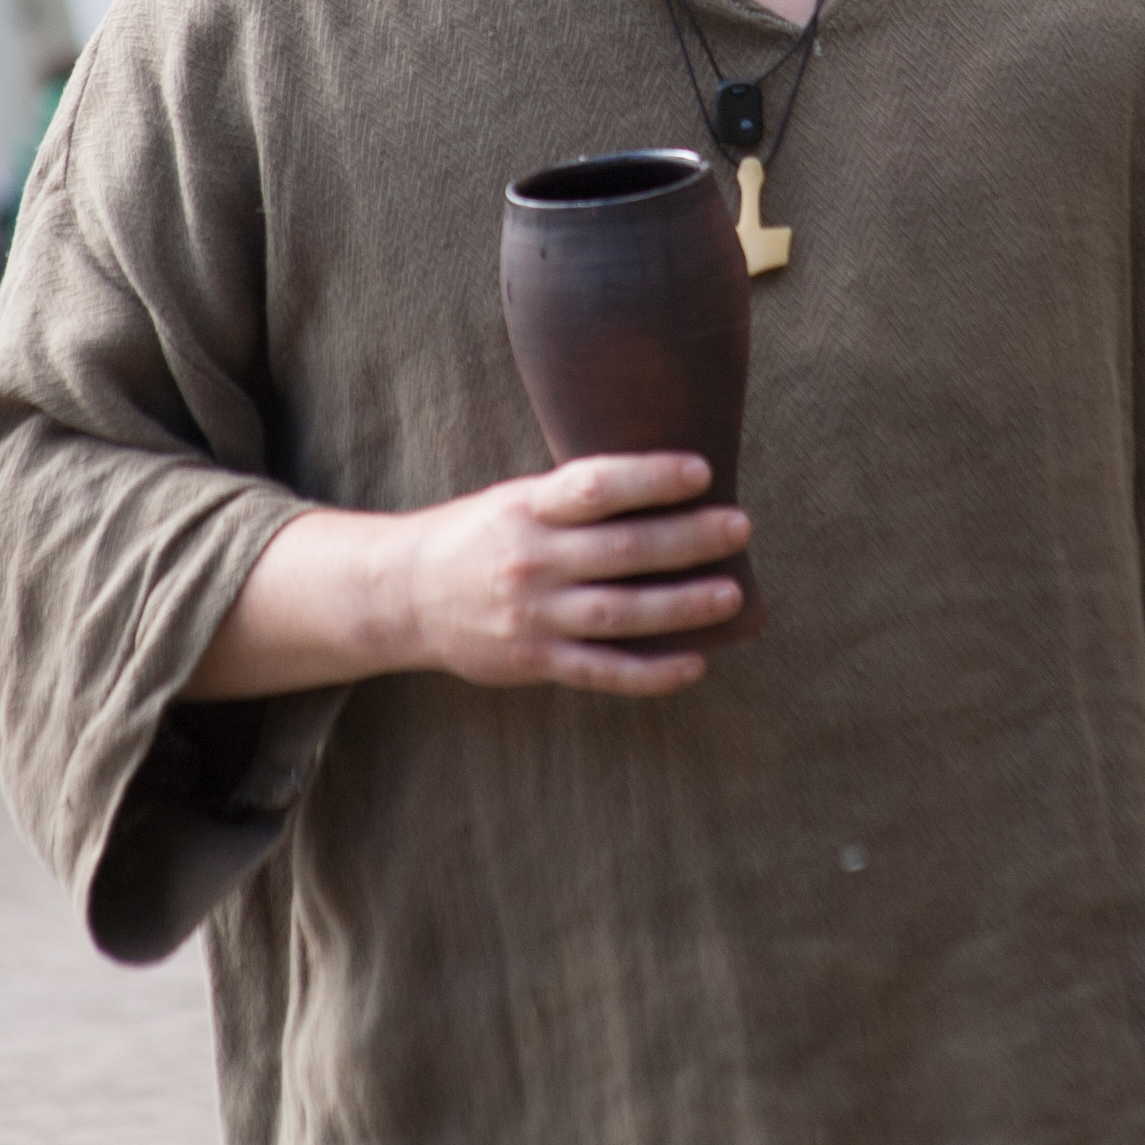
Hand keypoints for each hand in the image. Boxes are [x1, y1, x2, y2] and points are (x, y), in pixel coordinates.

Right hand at [397, 453, 749, 692]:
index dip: (651, 477)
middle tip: (739, 527)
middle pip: (622, 550)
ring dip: (682, 605)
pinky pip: (603, 671)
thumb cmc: (478, 537)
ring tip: (730, 595)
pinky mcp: (535, 661)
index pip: (595, 487)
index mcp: (527, 508)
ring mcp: (534, 615)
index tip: (702, 471)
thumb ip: (574, 499)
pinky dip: (651, 672)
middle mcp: (532, 560)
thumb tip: (661, 488)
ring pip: (621, 613)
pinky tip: (694, 663)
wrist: (405, 596)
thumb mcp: (515, 500)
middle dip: (688, 539)